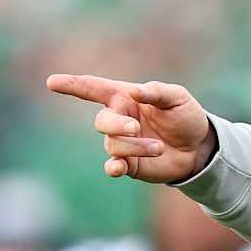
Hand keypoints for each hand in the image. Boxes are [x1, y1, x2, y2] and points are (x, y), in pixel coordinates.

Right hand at [45, 74, 213, 182]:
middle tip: (136, 128)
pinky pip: (113, 166)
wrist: (199, 147)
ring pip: (114, 145)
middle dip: (117, 125)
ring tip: (160, 147)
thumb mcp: (178, 98)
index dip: (72, 85)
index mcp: (125, 97)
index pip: (93, 89)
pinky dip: (113, 167)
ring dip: (137, 147)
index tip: (51, 82)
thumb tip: (136, 91)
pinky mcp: (129, 164)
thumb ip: (157, 92)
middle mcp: (119, 119)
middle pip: (102, 122)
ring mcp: (122, 143)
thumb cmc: (185, 116)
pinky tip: (118, 168)